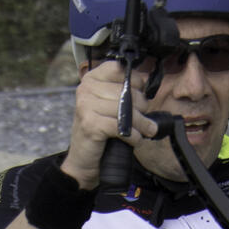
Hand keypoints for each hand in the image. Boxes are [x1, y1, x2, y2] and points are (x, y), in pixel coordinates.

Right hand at [62, 59, 154, 188]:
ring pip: (126, 110)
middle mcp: (85, 89)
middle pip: (126, 91)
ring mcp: (86, 106)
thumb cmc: (100, 131)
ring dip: (141, 125)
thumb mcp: (110, 105)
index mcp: (91, 79)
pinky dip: (133, 136)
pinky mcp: (90, 125)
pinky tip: (133, 141)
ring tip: (145, 131)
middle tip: (145, 120)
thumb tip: (145, 84)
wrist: (83, 160)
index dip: (136, 81)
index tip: (140, 94)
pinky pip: (122, 127)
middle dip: (141, 107)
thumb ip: (123, 91)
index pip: (119, 69)